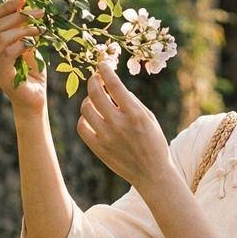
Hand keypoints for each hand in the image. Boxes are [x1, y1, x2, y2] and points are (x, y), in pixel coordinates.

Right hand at [0, 0, 45, 114]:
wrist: (35, 102)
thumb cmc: (34, 76)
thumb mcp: (29, 49)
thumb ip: (24, 33)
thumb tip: (27, 10)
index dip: (6, 7)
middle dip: (18, 15)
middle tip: (39, 12)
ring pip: (2, 36)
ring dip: (23, 28)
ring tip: (40, 28)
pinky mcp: (0, 74)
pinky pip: (8, 52)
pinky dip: (22, 43)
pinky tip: (35, 43)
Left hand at [77, 63, 173, 192]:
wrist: (152, 174)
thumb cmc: (154, 143)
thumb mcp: (150, 119)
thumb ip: (132, 102)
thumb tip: (114, 87)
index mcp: (135, 114)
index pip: (113, 84)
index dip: (105, 70)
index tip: (102, 63)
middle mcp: (118, 123)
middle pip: (95, 93)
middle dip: (93, 81)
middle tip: (96, 79)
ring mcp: (106, 136)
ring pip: (85, 108)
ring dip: (88, 100)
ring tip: (95, 101)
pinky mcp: (98, 148)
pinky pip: (82, 126)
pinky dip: (85, 119)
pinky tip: (92, 118)